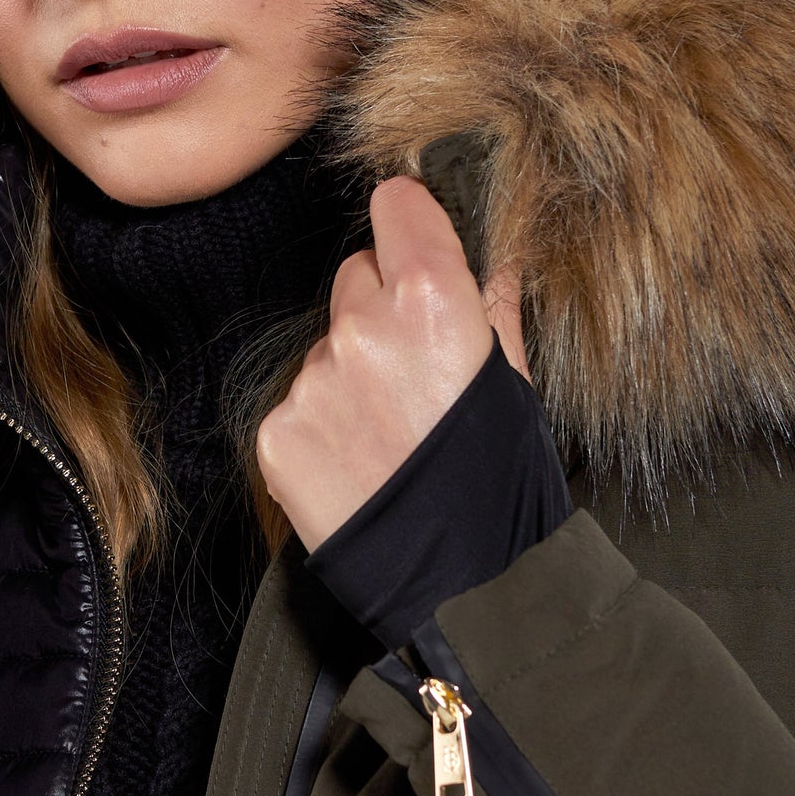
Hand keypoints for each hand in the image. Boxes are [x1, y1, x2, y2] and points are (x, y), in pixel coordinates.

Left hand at [256, 177, 528, 550]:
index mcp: (432, 300)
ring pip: (326, 346)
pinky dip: (322, 426)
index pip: (395, 206)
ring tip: (391, 436)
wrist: (461, 589)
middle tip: (416, 375)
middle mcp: (362, 328)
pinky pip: (298, 402)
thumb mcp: (517, 385)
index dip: (409, 223)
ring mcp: (312, 382)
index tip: (415, 241)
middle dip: (381, 309)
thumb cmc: (502, 487)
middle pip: (356, 277)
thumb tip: (496, 254)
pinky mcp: (277, 432)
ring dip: (351, 373)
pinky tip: (359, 466)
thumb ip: (494, 306)